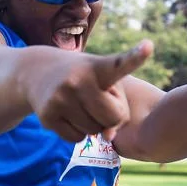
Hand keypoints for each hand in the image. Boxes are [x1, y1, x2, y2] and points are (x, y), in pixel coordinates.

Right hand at [27, 40, 152, 142]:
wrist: (37, 72)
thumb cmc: (85, 78)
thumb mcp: (105, 81)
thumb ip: (118, 110)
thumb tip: (108, 138)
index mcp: (99, 67)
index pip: (120, 64)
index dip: (136, 56)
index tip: (149, 46)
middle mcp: (78, 80)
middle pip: (112, 118)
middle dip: (110, 116)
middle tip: (97, 101)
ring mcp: (60, 98)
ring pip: (93, 131)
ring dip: (92, 124)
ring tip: (80, 104)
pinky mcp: (47, 116)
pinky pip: (76, 138)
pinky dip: (77, 132)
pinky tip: (68, 114)